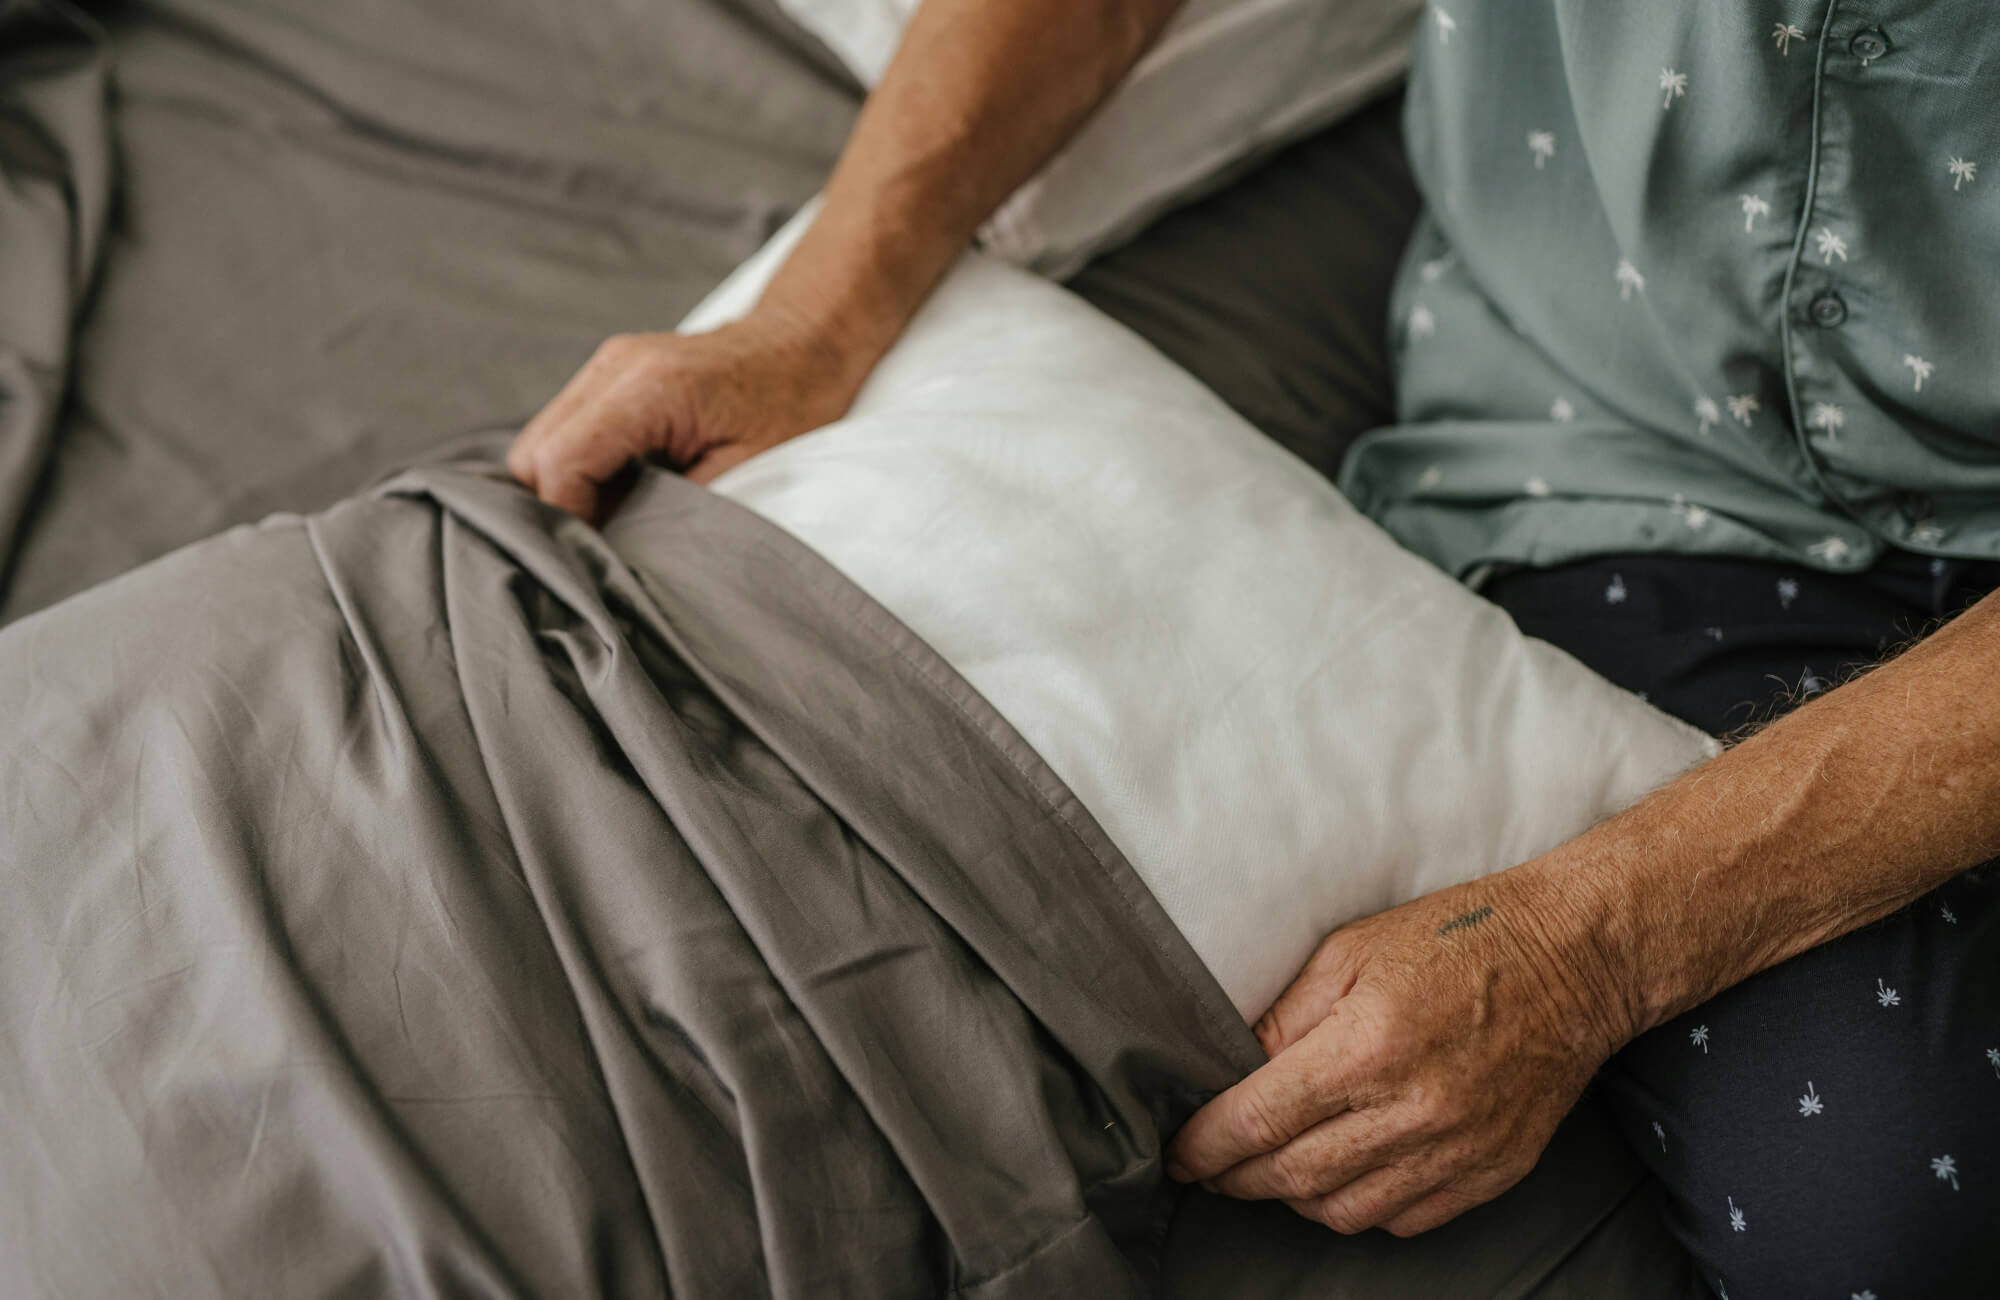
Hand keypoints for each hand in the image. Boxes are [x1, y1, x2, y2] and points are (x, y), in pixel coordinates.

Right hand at [506, 309, 870, 518]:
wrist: (807, 340)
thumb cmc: (793, 402)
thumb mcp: (747, 470)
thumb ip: (678, 510)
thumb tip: (624, 550)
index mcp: (647, 389)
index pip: (560, 463)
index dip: (566, 521)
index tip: (593, 560)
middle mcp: (614, 368)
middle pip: (534, 454)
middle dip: (557, 508)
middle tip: (601, 547)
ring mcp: (608, 365)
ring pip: (542, 441)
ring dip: (567, 488)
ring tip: (616, 521)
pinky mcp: (612, 372)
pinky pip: (568, 428)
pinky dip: (582, 468)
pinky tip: (623, 492)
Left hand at [1166, 865, 1633, 1236]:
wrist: (1574, 960)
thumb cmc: (1458, 940)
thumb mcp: (1352, 949)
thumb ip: (1284, 1013)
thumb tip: (1229, 1066)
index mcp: (1368, 1045)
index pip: (1260, 1120)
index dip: (1206, 1146)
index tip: (1181, 1155)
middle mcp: (1413, 1109)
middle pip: (1293, 1175)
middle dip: (1237, 1178)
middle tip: (1211, 1168)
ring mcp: (1457, 1149)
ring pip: (1343, 1211)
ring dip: (1294, 1197)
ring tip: (1272, 1170)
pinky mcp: (1491, 1171)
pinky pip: (1402, 1220)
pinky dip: (1359, 1208)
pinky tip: (1341, 1176)